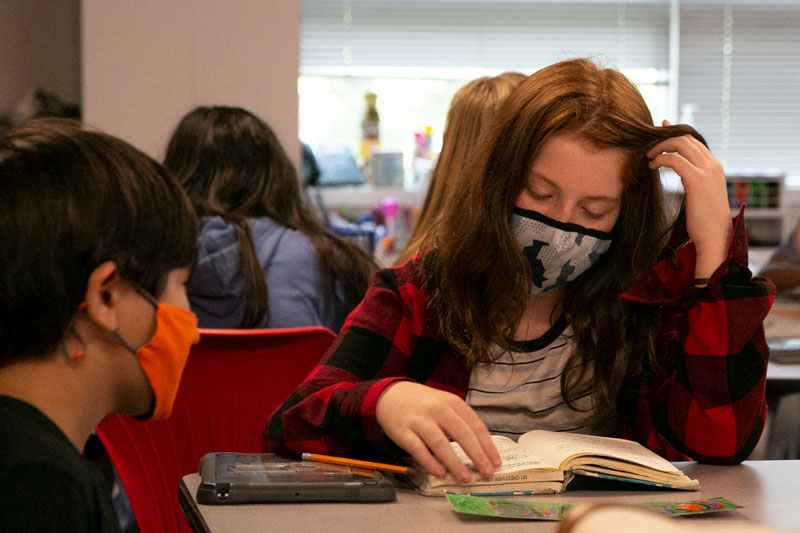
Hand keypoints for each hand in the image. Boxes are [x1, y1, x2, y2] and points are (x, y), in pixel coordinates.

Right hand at [375, 381, 500, 481]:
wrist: (390, 394)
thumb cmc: (424, 404)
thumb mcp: (445, 404)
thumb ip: (461, 422)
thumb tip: (481, 451)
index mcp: (452, 402)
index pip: (475, 425)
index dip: (487, 445)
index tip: (496, 462)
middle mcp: (437, 409)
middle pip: (461, 433)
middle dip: (477, 455)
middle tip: (487, 472)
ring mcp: (419, 420)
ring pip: (440, 442)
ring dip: (454, 462)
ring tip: (465, 477)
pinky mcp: (403, 432)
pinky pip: (418, 449)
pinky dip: (429, 461)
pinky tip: (440, 473)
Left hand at [647, 120, 732, 278]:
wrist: (715, 236)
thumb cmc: (704, 221)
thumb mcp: (700, 194)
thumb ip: (694, 180)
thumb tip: (683, 175)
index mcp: (714, 167)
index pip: (694, 141)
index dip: (676, 133)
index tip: (662, 129)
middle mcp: (712, 164)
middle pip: (686, 138)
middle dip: (665, 138)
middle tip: (648, 146)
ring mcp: (706, 170)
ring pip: (681, 144)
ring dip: (660, 147)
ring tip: (648, 157)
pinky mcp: (697, 180)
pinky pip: (675, 159)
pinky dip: (661, 159)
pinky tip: (652, 166)